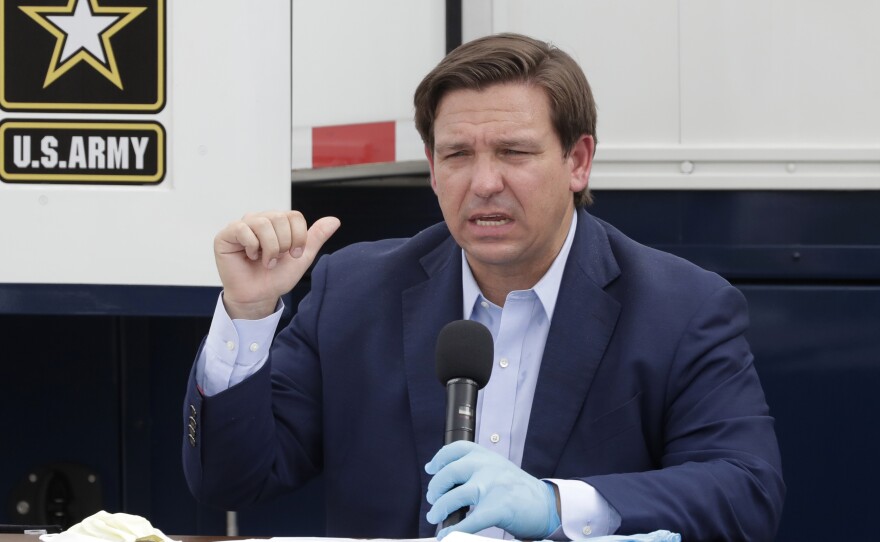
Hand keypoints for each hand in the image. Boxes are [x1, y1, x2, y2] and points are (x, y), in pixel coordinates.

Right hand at [214, 210, 339, 318]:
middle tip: (276, 260)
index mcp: (278, 222)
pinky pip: (243, 229)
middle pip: (279, 217)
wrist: (259, 296)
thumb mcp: (301, 257)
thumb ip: (316, 237)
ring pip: (263, 223)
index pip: (294, 215)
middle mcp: (260, 220)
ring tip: (265, 261)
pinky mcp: (226, 235)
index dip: (298, 237)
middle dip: (283, 244)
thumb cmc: (277, 277)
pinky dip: (252, 246)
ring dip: (269, 248)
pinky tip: (250, 256)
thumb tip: (335, 220)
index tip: (293, 255)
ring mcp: (242, 225)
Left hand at [425, 441, 559, 539]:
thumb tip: (443, 477)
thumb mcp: (498, 467)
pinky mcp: (498, 508)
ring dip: (439, 509)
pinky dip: (454, 531)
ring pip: (454, 497)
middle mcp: (487, 467)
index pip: (455, 449)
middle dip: (435, 489)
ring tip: (435, 517)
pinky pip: (469, 521)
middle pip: (448, 474)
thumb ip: (476, 468)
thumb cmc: (519, 489)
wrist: (546, 504)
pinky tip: (446, 536)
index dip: (439, 459)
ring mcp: (492, 486)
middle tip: (432, 500)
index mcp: (486, 455)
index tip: (431, 469)